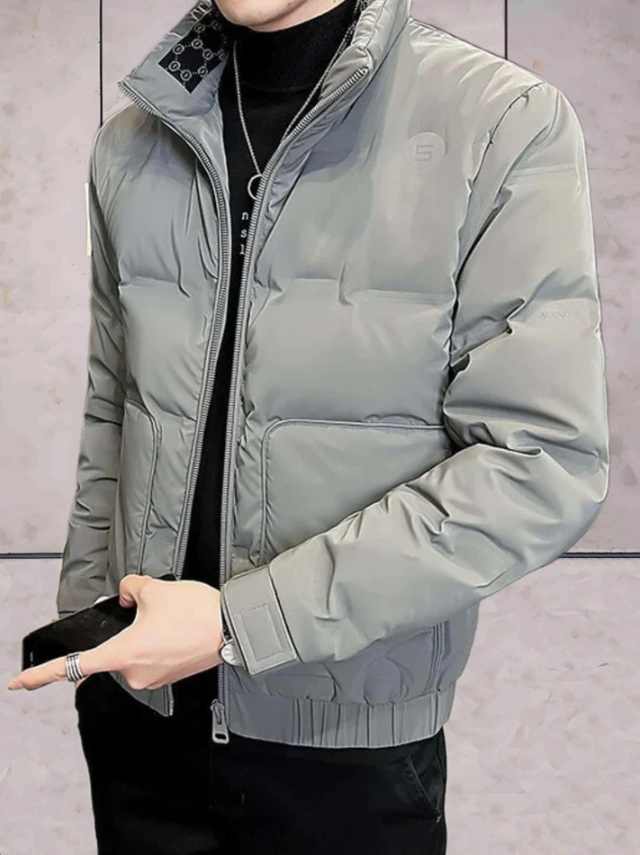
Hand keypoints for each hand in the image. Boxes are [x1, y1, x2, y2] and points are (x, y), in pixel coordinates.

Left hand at [7, 575, 224, 691]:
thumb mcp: (154, 589)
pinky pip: (154, 657)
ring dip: (146, 635)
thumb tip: (126, 595)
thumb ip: (129, 588)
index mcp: (123, 654)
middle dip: (127, 629)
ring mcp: (154, 677)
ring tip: (174, 618)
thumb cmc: (197, 614)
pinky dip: (160, 642)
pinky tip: (179, 628)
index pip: (73, 667)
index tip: (20, 684)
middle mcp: (135, 672)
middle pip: (114, 650)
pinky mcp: (170, 676)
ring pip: (136, 651)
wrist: (233, 628)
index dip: (42, 675)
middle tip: (153, 611)